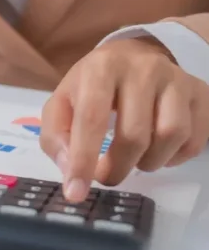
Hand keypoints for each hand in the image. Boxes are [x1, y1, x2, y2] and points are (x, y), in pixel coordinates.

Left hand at [40, 36, 208, 201]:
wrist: (133, 56)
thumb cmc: (91, 86)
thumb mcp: (62, 103)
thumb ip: (56, 136)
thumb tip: (71, 169)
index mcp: (102, 68)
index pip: (92, 118)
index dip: (83, 160)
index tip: (76, 193)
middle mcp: (144, 68)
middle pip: (134, 134)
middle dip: (116, 168)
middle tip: (106, 176)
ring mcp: (177, 79)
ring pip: (171, 136)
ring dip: (148, 162)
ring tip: (133, 159)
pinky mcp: (200, 93)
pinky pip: (195, 140)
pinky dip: (174, 158)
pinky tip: (157, 150)